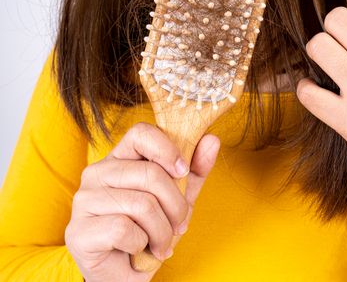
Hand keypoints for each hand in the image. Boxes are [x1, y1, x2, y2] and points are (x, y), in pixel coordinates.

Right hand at [65, 123, 219, 281]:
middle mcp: (97, 173)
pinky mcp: (79, 231)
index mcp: (119, 159)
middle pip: (150, 173)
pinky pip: (123, 229)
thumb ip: (195, 169)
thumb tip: (212, 140)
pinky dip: (141, 244)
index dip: (167, 149)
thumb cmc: (150, 228)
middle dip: (176, 206)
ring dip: (162, 231)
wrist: (125, 272)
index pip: (140, 133)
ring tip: (162, 243)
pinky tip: (138, 250)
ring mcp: (85, 201)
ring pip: (141, 204)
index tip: (183, 171)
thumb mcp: (179, 196)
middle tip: (180, 225)